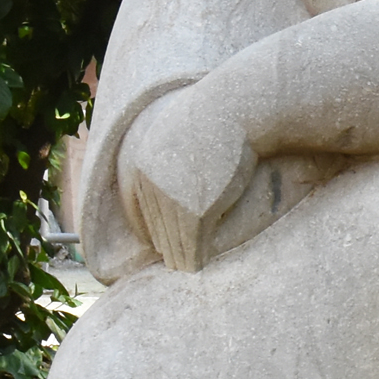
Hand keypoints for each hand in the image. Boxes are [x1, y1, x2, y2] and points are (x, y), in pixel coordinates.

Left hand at [117, 90, 257, 272]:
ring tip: (185, 269)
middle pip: (157, 226)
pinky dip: (194, 257)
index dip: (156, 227)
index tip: (163, 242)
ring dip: (180, 257)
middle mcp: (151, 184)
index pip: (146, 208)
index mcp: (143, 167)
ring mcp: (172, 198)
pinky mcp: (195, 211)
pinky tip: (198, 265)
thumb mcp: (182, 139)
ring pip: (172, 239)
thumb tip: (173, 185)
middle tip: (175, 262)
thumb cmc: (217, 122)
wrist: (236, 109)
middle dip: (168, 245)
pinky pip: (192, 242)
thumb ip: (173, 164)